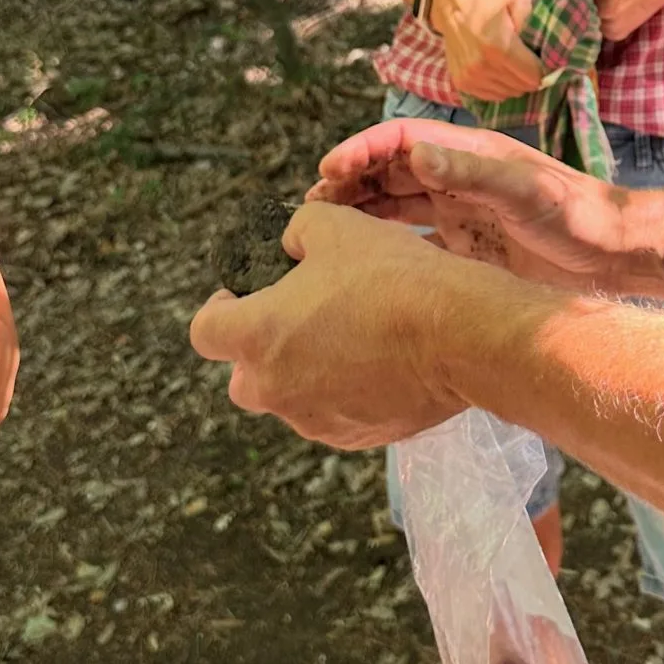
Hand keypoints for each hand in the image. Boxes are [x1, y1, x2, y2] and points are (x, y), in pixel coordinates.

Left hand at [190, 203, 467, 446]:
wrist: (459, 334)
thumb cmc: (392, 277)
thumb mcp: (335, 226)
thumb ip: (294, 232)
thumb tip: (289, 244)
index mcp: (257, 335)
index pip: (204, 331)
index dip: (219, 309)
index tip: (243, 296)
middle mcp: (275, 388)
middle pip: (242, 378)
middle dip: (261, 351)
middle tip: (299, 320)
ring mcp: (313, 419)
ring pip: (290, 399)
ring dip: (304, 373)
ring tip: (349, 338)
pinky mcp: (353, 436)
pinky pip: (331, 415)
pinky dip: (342, 394)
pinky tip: (377, 363)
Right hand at [308, 116, 661, 293]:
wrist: (619, 255)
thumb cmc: (580, 216)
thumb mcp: (528, 191)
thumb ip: (473, 172)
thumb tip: (415, 151)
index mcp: (471, 154)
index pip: (402, 141)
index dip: (362, 150)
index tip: (326, 170)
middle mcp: (460, 177)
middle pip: (390, 171)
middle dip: (349, 182)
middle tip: (309, 206)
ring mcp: (462, 211)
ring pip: (396, 204)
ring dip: (359, 211)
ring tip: (320, 230)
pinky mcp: (466, 245)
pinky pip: (413, 238)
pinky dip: (383, 243)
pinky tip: (359, 261)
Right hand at [432, 0, 543, 100]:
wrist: (449, 3)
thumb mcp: (516, 0)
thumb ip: (535, 24)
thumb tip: (550, 48)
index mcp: (499, 46)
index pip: (534, 76)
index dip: (544, 69)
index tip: (544, 60)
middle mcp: (483, 67)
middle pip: (522, 87)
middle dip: (531, 76)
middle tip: (530, 60)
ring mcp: (470, 78)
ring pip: (509, 94)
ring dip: (515, 82)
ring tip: (513, 63)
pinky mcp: (462, 84)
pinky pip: (492, 95)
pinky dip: (500, 86)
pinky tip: (499, 69)